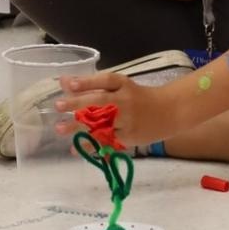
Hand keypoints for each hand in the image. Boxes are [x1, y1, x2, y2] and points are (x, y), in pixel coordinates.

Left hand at [55, 71, 185, 146]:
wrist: (170, 112)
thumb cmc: (139, 97)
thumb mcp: (120, 86)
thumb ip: (93, 84)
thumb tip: (64, 81)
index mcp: (124, 85)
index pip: (105, 81)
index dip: (88, 82)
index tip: (68, 84)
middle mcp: (126, 101)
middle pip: (101, 102)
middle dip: (78, 104)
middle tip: (58, 106)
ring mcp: (128, 121)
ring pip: (102, 124)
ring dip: (79, 128)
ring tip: (60, 129)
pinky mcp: (129, 137)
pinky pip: (108, 141)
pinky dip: (91, 145)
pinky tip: (76, 149)